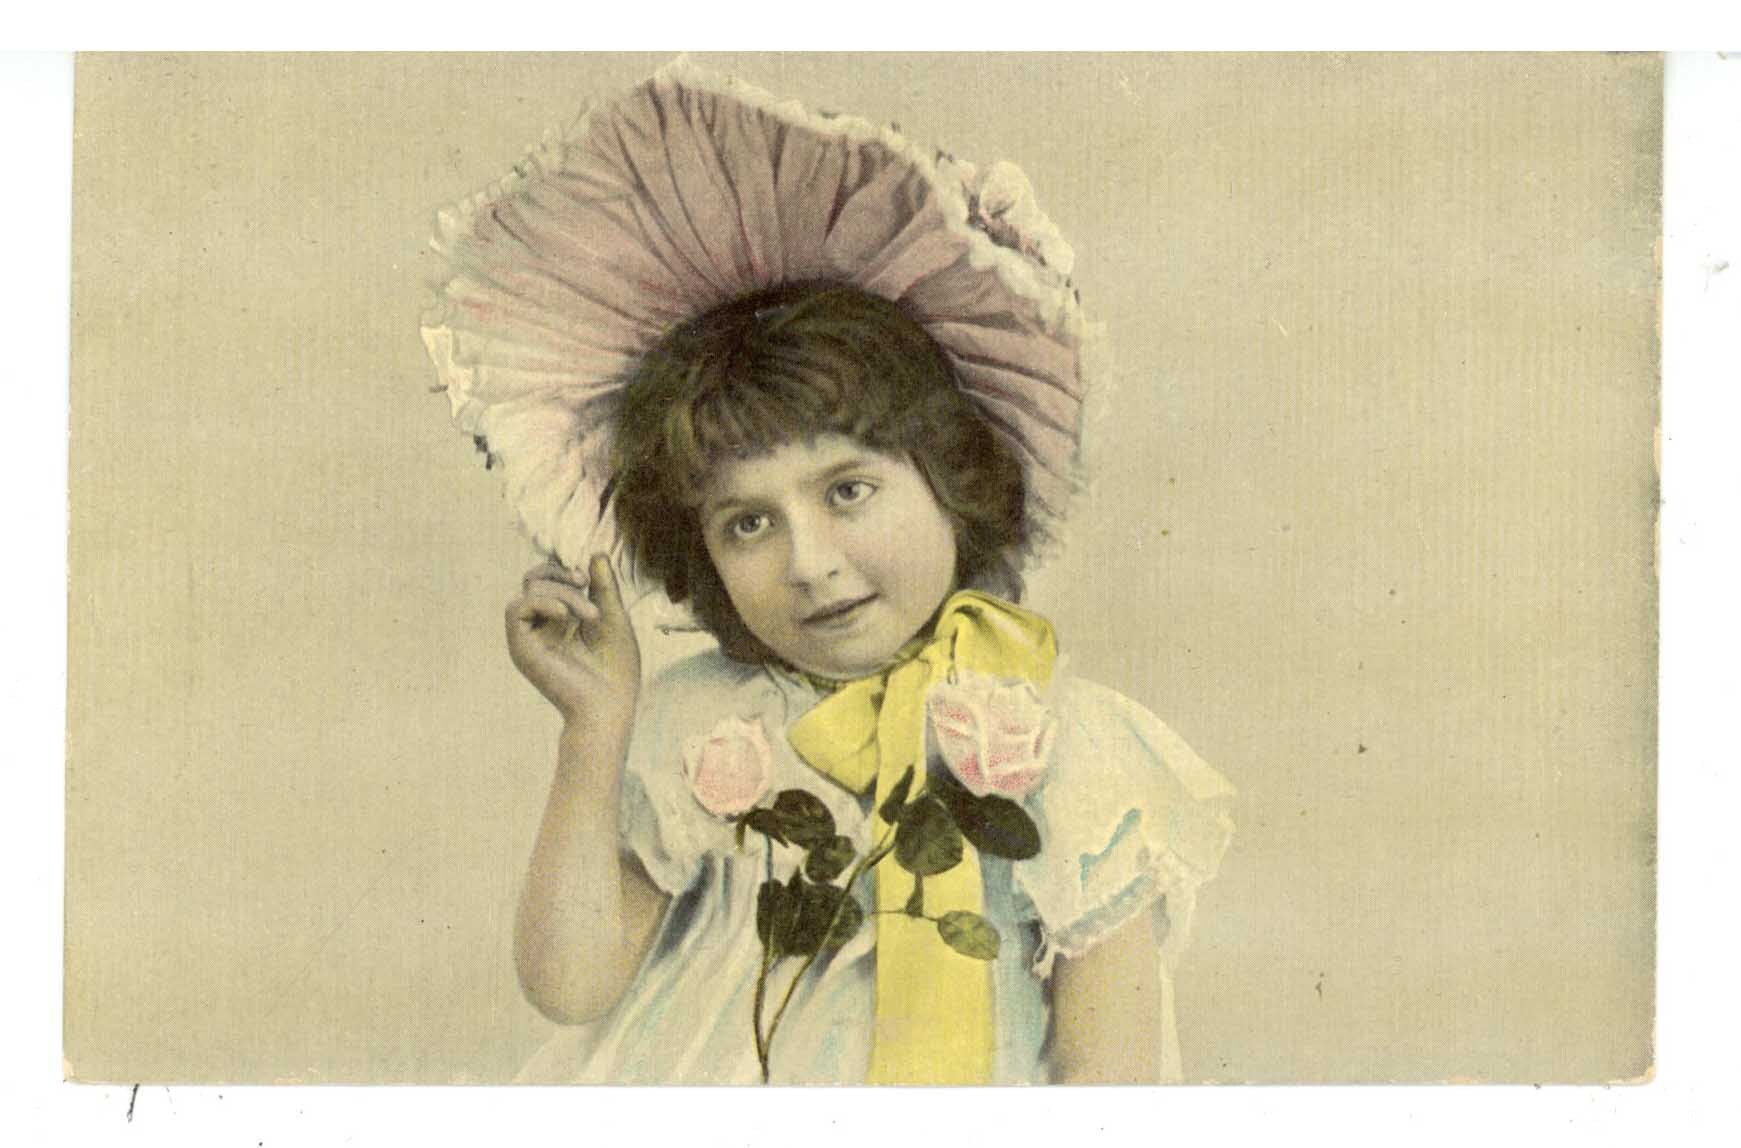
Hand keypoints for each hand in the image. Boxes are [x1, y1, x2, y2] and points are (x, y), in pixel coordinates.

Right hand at [506, 554, 641, 731]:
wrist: (610, 704)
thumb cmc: (616, 668)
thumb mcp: (613, 617)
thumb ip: (603, 586)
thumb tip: (596, 553)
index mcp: (562, 618)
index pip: (549, 578)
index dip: (563, 568)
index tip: (588, 577)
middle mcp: (542, 625)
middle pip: (536, 577)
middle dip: (562, 574)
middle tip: (586, 584)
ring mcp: (530, 636)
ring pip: (530, 588)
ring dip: (563, 593)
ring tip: (590, 615)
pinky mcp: (520, 647)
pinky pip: (516, 608)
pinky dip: (542, 603)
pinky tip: (566, 617)